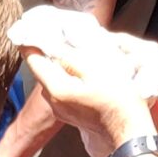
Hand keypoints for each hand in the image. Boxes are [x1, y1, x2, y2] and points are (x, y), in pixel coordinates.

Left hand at [20, 16, 157, 155]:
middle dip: (48, 52)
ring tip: (74, 51)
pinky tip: (83, 71)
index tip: (28, 26)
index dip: (30, 41)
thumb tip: (55, 48)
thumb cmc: (118, 97)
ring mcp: (61, 110)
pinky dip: (68, 77)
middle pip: (43, 69)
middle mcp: (53, 101)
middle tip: (56, 34)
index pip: (33, 59)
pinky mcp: (71, 114)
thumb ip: (72, 57)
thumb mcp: (97, 68)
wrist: (129, 130)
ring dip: (60, 65)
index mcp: (56, 88)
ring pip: (54, 79)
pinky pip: (63, 89)